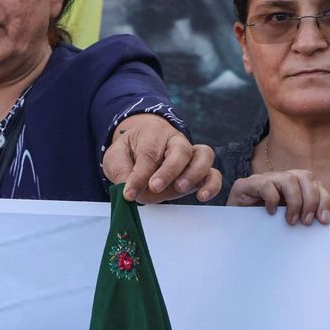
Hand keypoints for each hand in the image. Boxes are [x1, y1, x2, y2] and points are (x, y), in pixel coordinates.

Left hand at [101, 114, 220, 202]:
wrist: (142, 149)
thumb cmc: (130, 152)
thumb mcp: (116, 157)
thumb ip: (120, 170)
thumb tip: (128, 189)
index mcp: (153, 133)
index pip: (149, 154)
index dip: (139, 175)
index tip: (129, 193)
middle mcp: (176, 141)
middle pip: (181, 150)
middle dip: (168, 171)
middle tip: (155, 187)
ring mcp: (191, 155)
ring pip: (204, 156)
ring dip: (194, 174)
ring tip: (180, 189)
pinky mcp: (200, 171)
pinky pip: (214, 173)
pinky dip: (211, 185)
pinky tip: (202, 197)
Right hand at [229, 169, 329, 225]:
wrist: (232, 232)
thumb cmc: (261, 229)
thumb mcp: (286, 223)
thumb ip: (303, 218)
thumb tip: (323, 223)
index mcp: (293, 187)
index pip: (315, 184)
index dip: (323, 200)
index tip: (323, 221)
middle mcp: (280, 180)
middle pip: (305, 176)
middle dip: (311, 200)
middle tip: (306, 222)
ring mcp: (263, 180)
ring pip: (289, 178)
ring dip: (295, 201)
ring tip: (291, 221)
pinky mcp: (246, 185)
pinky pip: (265, 184)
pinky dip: (272, 199)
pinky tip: (270, 213)